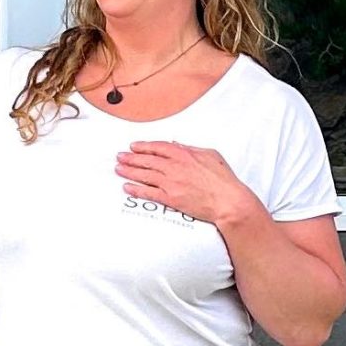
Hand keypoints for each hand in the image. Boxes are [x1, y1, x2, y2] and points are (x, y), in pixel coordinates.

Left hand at [115, 141, 261, 230]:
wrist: (228, 201)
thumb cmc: (223, 180)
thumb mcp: (210, 155)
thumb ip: (191, 149)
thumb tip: (177, 145)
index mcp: (184, 154)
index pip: (158, 147)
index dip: (144, 146)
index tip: (133, 146)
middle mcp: (174, 167)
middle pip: (147, 160)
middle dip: (131, 158)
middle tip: (120, 157)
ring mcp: (171, 183)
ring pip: (144, 175)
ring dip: (129, 171)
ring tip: (118, 169)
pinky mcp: (170, 198)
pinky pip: (148, 192)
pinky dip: (136, 189)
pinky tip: (127, 187)